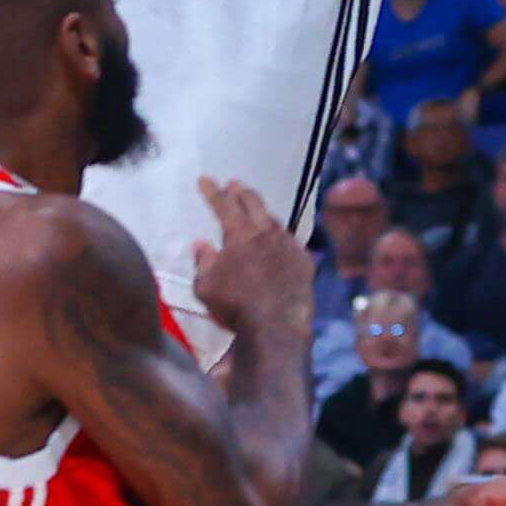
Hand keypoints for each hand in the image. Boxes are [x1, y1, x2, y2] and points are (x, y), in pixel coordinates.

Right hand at [185, 177, 317, 356]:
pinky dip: (280, 238)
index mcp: (238, 234)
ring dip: (262, 213)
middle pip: (253, 202)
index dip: (212, 190)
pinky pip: (290, 241)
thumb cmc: (235, 306)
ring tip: (256, 212)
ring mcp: (288, 244)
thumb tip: (201, 244)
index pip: (222, 204)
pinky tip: (279, 242)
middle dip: (240, 191)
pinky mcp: (304, 260)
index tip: (205, 179)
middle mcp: (265, 232)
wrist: (277, 326)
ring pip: (273, 220)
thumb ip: (203, 261)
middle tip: (234, 185)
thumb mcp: (205, 286)